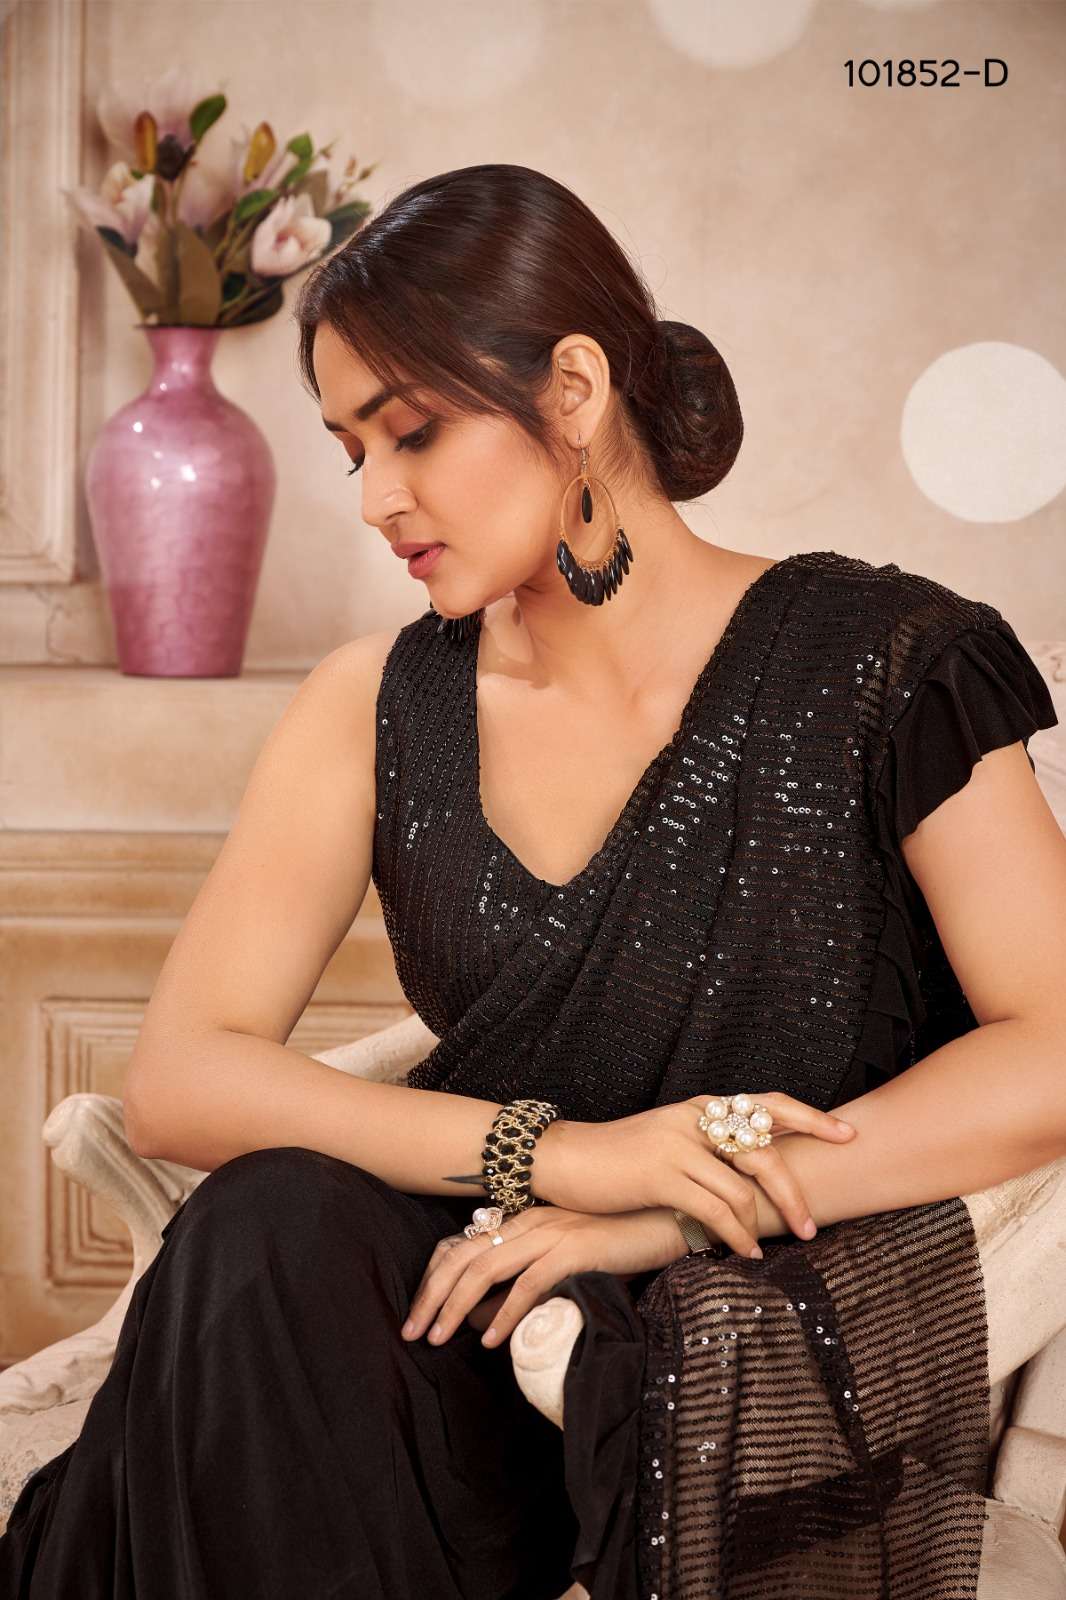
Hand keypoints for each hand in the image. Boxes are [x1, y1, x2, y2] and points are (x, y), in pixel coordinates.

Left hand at [400, 1204, 685, 1350]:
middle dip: (431, 1296)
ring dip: (456, 1306)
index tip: (418, 1314)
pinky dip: (507, 1311)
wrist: (671, 1221)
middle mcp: (531, 1220)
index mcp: (525, 1219)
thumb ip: (532, 1278)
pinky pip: (531, 1282)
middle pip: (462, 1256)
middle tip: (411, 1334)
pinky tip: (492, 1340)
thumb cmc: (621, 1243)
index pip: (461, 1244)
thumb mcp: (568, 1258)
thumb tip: (492, 1319)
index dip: (433, 1279)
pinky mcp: (577, 1248)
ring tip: (438, 1340)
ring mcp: (553, 1231)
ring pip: (486, 1268)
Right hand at [535, 1093, 857, 1259]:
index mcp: (702, 1106)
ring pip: (743, 1186)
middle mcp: (695, 1118)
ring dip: (764, 1224)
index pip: (767, 1104)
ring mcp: (678, 1144)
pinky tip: (743, 1251)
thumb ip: (708, 1150)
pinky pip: (715, 1209)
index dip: (811, 1118)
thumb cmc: (620, 1159)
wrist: (564, 1159)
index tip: (847, 1135)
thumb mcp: (669, 1142)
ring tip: (773, 1247)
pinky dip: (736, 1234)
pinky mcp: (661, 1173)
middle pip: (765, 1151)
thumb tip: (754, 1176)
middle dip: (794, 1192)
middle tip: (811, 1225)